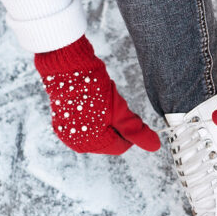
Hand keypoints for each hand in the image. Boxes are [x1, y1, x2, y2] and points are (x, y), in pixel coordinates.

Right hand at [34, 36, 159, 154]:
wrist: (66, 68)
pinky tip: (90, 105)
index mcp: (92, 143)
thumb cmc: (93, 88)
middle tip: (115, 108)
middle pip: (107, 143)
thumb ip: (136, 130)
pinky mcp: (61, 125)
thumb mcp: (119, 110)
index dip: (129, 132)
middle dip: (115, 128)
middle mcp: (78, 143)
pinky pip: (82, 128)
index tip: (129, 116)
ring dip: (103, 124)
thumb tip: (155, 146)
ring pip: (96, 135)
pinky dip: (90, 119)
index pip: (120, 147)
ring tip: (101, 105)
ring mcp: (67, 135)